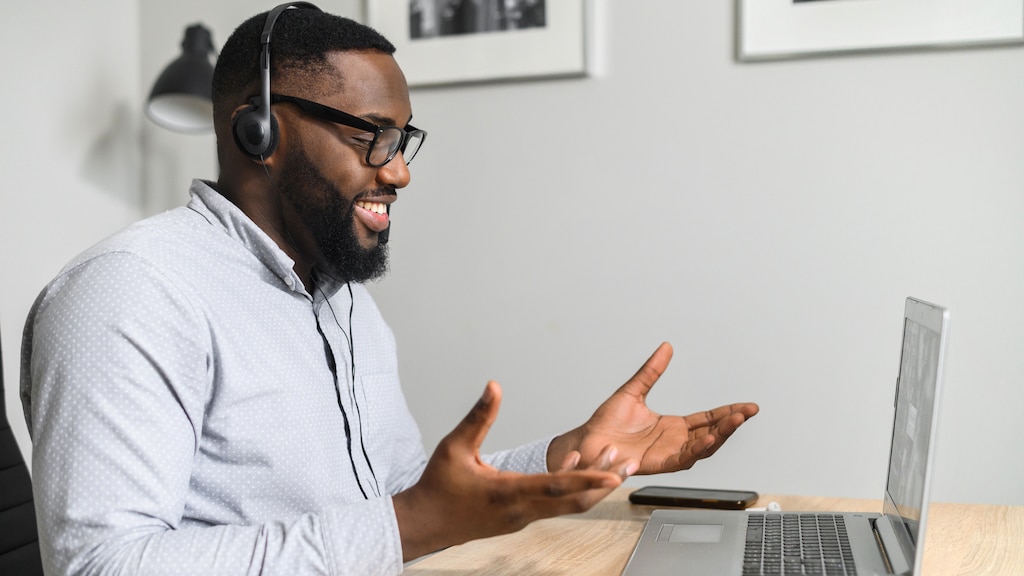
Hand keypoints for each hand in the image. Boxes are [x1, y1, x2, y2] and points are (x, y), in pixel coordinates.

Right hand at [393, 381, 637, 561]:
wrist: (425, 524)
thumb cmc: (438, 487)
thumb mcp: (454, 446)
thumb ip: (478, 417)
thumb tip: (493, 387)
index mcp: (508, 492)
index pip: (556, 485)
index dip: (588, 478)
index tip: (613, 473)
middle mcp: (521, 510)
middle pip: (572, 501)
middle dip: (602, 483)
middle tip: (627, 465)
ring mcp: (522, 518)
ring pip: (566, 506)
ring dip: (590, 488)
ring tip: (613, 467)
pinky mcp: (520, 519)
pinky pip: (554, 507)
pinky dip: (571, 490)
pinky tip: (579, 471)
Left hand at [548, 342, 758, 474]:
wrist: (587, 441)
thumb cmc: (606, 422)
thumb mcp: (633, 391)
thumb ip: (651, 371)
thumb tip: (665, 347)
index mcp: (673, 427)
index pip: (708, 419)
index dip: (727, 413)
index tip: (747, 407)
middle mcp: (674, 442)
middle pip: (712, 434)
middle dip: (732, 424)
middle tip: (748, 412)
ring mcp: (668, 454)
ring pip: (703, 448)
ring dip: (721, 436)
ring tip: (735, 422)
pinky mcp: (657, 464)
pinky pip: (682, 459)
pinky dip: (697, 451)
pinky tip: (709, 440)